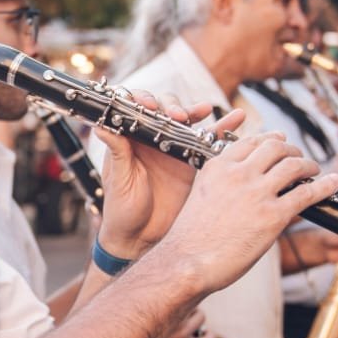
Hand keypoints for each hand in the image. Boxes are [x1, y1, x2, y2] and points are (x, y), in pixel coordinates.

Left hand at [96, 91, 223, 258]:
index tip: (149, 106)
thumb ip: (118, 152)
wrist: (142, 238)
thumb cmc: (122, 211)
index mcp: (129, 140)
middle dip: (171, 106)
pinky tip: (235, 118)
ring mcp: (172, 148)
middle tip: (177, 116)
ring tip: (203, 110)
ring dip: (195, 110)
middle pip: (163, 108)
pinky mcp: (191, 161)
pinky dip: (222, 128)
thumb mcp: (120, 180)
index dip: (141, 100)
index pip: (134, 108)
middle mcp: (151, 139)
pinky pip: (207, 140)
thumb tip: (102, 125)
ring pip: (186, 120)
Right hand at [154, 130, 337, 294]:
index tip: (280, 140)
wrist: (187, 262)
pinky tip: (334, 182)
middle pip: (275, 147)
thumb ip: (223, 184)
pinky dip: (325, 185)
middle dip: (292, 149)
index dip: (271, 139)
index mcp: (219, 167)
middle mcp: (239, 174)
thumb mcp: (202, 196)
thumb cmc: (192, 238)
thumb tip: (247, 186)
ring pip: (294, 165)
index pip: (251, 142)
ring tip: (316, 170)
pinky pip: (307, 193)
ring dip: (309, 165)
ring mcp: (257, 193)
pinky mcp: (273, 216)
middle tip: (299, 157)